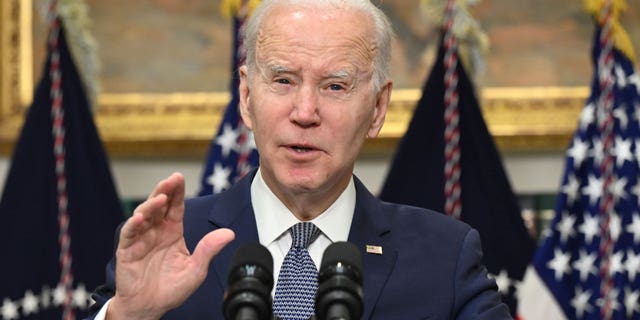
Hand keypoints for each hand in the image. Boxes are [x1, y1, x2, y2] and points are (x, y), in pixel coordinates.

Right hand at [106, 173, 234, 319]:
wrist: (150, 307)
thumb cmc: (171, 289)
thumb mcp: (196, 269)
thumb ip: (209, 250)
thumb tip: (229, 234)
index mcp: (172, 232)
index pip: (175, 207)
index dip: (177, 192)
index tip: (180, 177)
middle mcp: (156, 231)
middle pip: (159, 205)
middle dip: (164, 190)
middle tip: (172, 179)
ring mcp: (140, 239)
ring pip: (143, 214)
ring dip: (151, 204)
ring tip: (161, 198)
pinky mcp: (127, 250)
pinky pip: (129, 233)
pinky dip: (134, 224)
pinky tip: (141, 218)